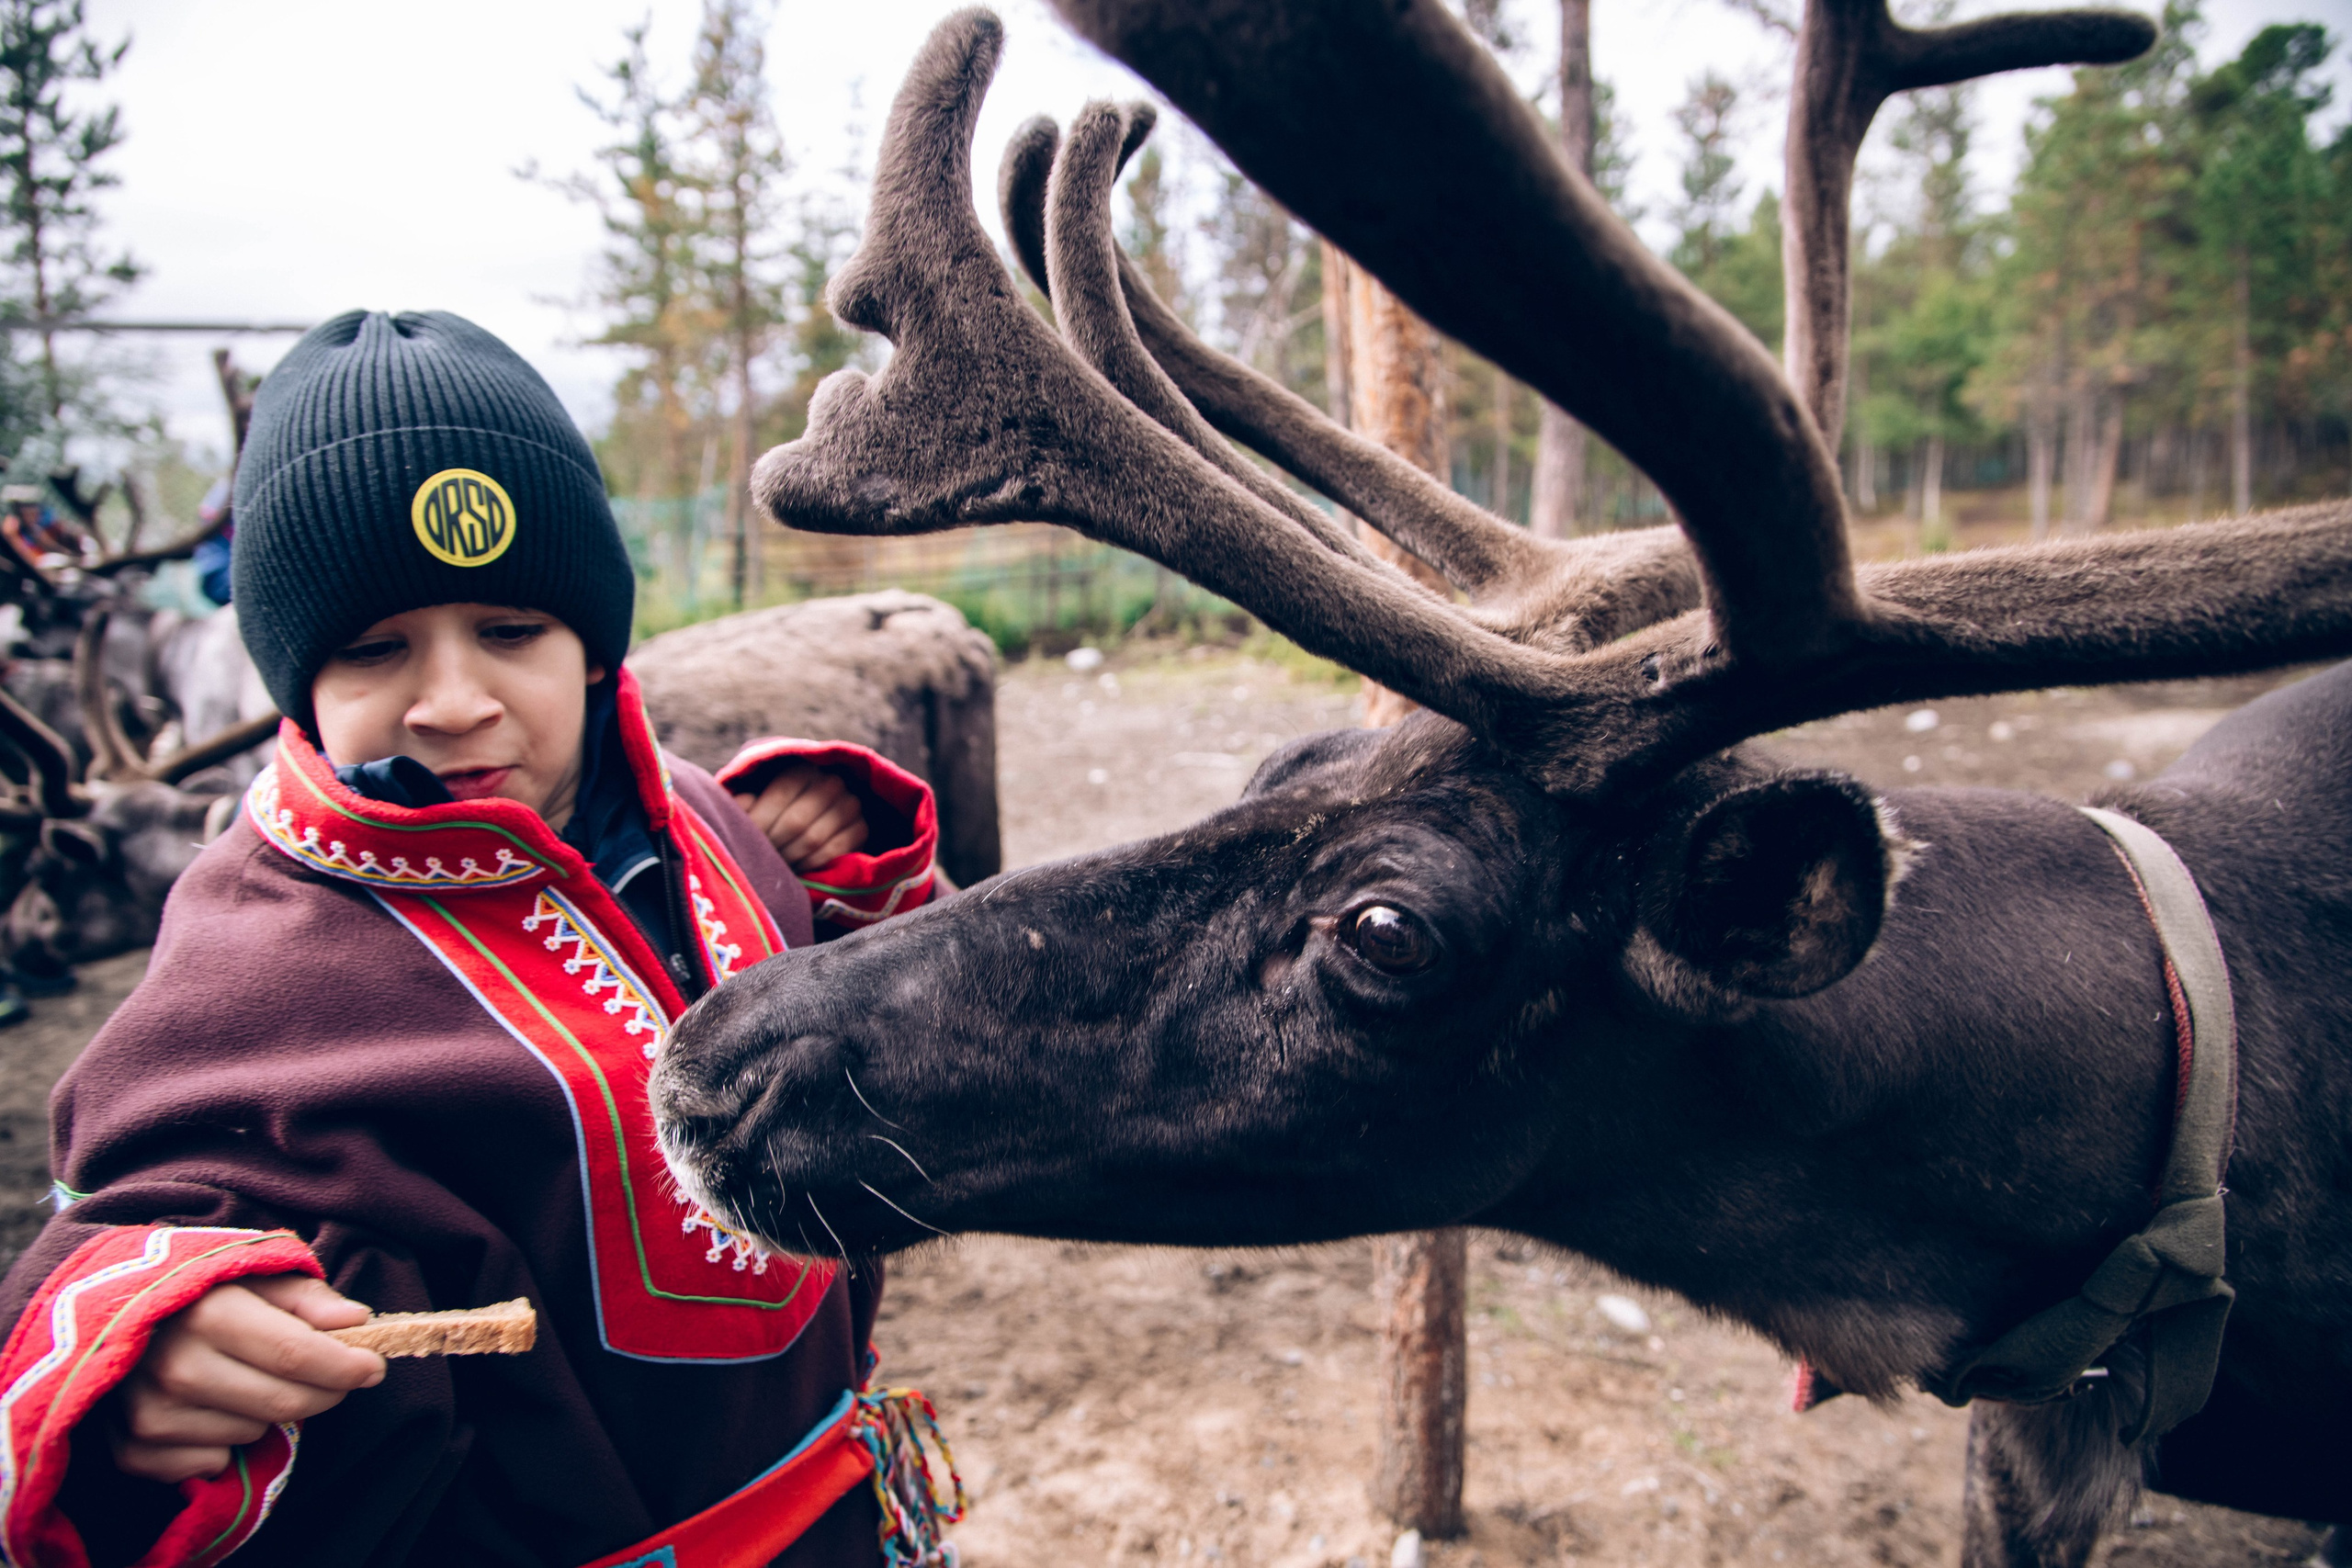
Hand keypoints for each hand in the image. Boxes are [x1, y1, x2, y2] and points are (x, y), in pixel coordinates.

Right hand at [113, 1275, 384, 1483]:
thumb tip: (357, 1319)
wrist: (110, 1319)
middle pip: (283, 1401)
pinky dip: (224, 1442)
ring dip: (266, 1412)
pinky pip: (212, 1461)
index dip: (346, 1365)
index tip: (374, 1367)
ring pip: (252, 1432)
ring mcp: (149, 1413)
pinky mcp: (132, 1450)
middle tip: (332, 1376)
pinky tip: (211, 1409)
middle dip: (324, 1392)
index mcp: (208, 1314)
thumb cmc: (197, 1294)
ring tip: (245, 1380)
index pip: (296, 1353)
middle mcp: (175, 1367)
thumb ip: (308, 1298)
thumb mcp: (252, 1277)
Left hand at [733, 763, 867, 871]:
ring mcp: (851, 805)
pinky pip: (834, 852)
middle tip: (761, 858)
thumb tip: (742, 804)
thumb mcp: (755, 802)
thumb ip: (743, 804)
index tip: (746, 840)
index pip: (780, 794)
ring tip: (776, 863)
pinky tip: (798, 868)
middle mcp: (832, 781)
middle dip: (774, 844)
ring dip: (790, 856)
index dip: (761, 821)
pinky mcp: (861, 828)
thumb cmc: (773, 812)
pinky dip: (811, 863)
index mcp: (803, 767)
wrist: (807, 822)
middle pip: (797, 821)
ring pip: (814, 838)